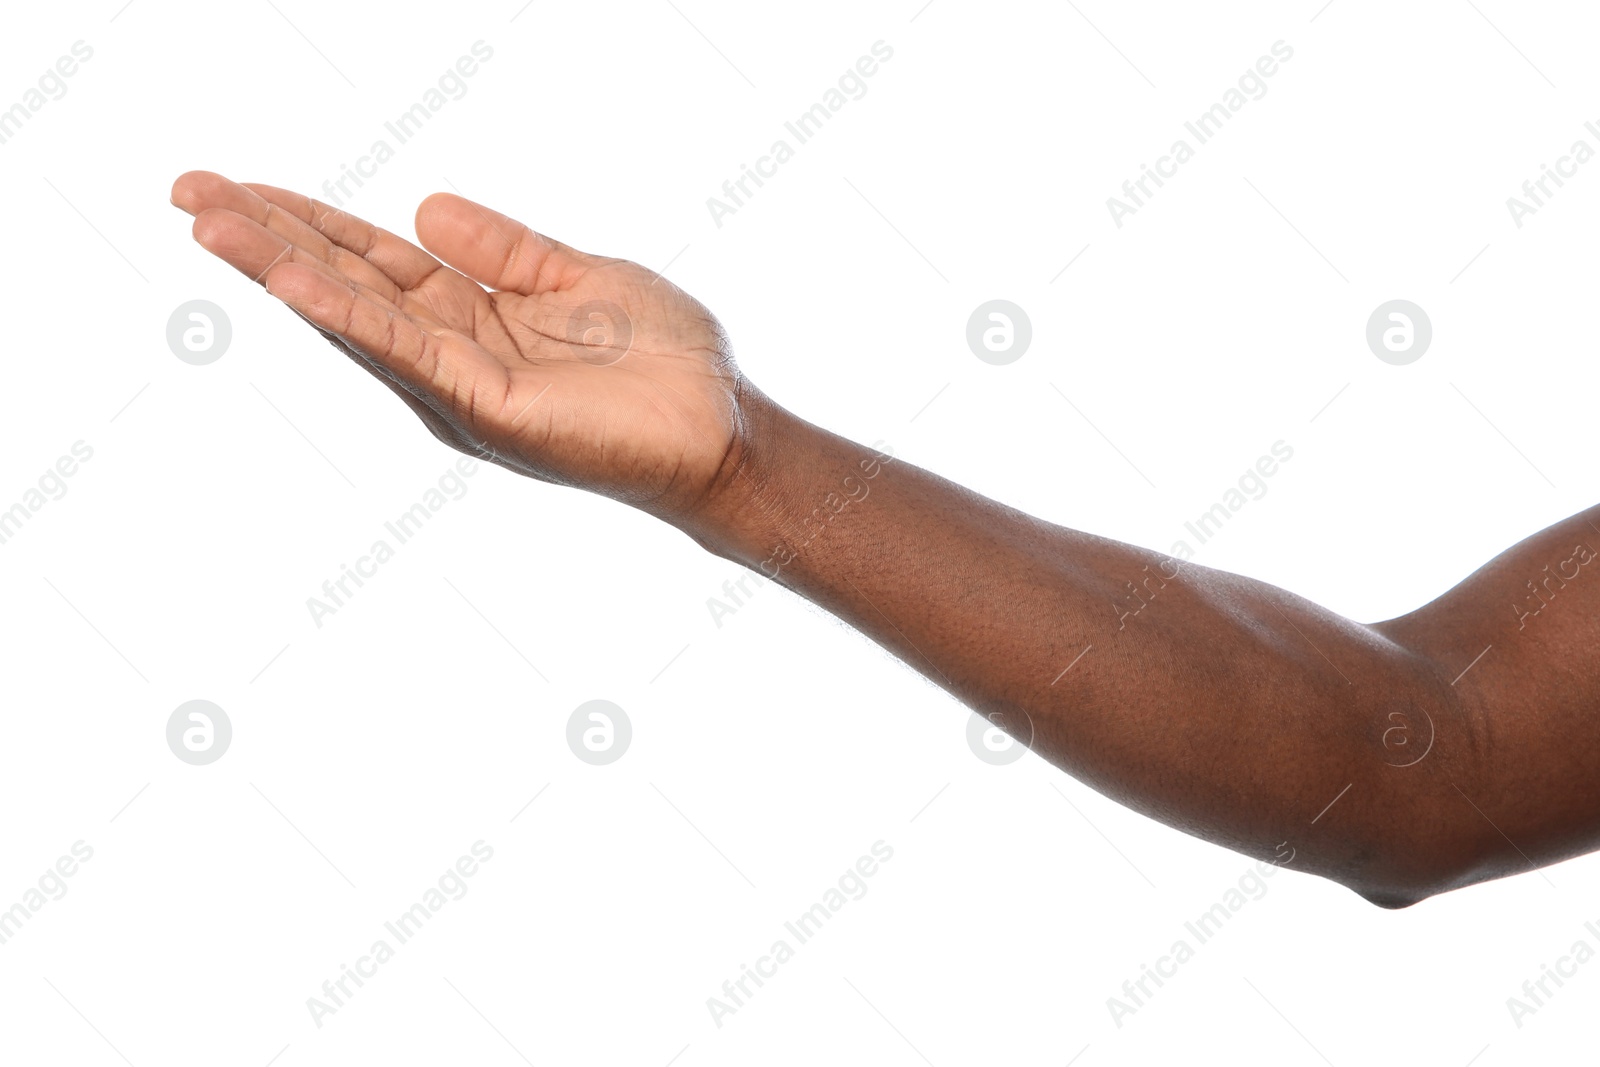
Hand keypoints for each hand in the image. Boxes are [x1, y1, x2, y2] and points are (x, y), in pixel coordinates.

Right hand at [170, 171, 758, 520]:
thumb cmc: (662, 359)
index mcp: (470, 318)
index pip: (373, 260)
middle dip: (267, 237)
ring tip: (210, 222)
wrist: (720, 424)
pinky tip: (296, 281)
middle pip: (345, 284)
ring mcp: (461, 387)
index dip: (308, 222)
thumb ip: (501, 248)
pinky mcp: (486, 410)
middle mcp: (452, 357)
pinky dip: (349, 316)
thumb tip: (422, 208)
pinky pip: (406, 353)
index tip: (236, 186)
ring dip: (283, 269)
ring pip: (357, 317)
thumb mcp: (574, 276)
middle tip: (187, 190)